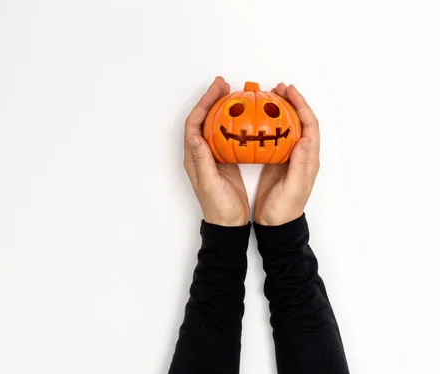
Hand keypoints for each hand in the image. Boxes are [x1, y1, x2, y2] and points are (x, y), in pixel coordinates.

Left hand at [184, 76, 249, 226]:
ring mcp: (213, 156)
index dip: (203, 104)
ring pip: (214, 125)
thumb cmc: (219, 207)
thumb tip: (194, 136)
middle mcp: (201, 153)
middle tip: (224, 84)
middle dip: (211, 99)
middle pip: (203, 119)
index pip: (194, 123)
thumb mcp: (211, 184)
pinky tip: (244, 117)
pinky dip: (233, 122)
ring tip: (233, 94)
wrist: (228, 224)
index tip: (217, 90)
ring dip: (221, 108)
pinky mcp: (224, 160)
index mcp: (194, 157)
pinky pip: (227, 135)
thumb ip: (203, 160)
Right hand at [254, 83, 319, 225]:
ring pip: (288, 127)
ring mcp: (289, 158)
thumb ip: (300, 164)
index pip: (309, 126)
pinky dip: (270, 124)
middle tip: (278, 88)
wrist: (276, 225)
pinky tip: (258, 120)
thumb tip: (305, 138)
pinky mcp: (277, 162)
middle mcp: (302, 155)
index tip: (290, 91)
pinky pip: (276, 137)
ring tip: (269, 97)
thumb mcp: (293, 187)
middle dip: (292, 102)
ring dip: (281, 111)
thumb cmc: (285, 210)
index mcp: (308, 160)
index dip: (301, 106)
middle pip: (301, 121)